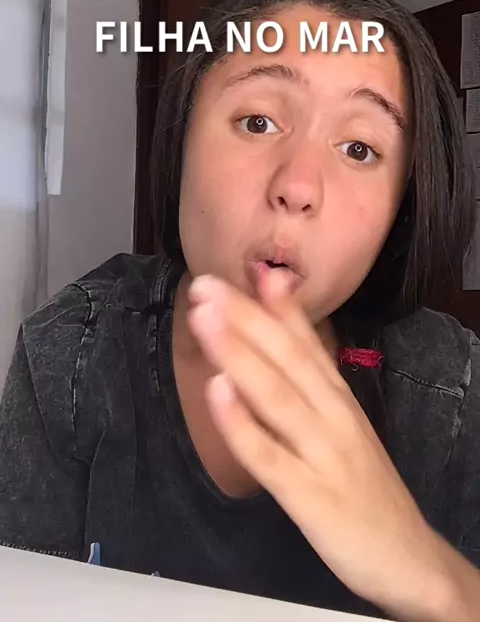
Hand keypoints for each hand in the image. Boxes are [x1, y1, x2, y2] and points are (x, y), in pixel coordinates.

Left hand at [187, 270, 478, 620]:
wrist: (407, 556)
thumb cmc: (362, 481)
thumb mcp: (339, 419)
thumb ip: (308, 376)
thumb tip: (279, 330)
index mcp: (337, 394)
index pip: (304, 339)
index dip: (271, 303)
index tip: (238, 268)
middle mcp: (332, 413)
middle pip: (286, 357)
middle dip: (245, 317)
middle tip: (205, 285)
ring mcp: (322, 452)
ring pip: (276, 395)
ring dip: (239, 353)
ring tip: (206, 318)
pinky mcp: (309, 494)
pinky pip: (269, 456)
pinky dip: (243, 423)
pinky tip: (218, 392)